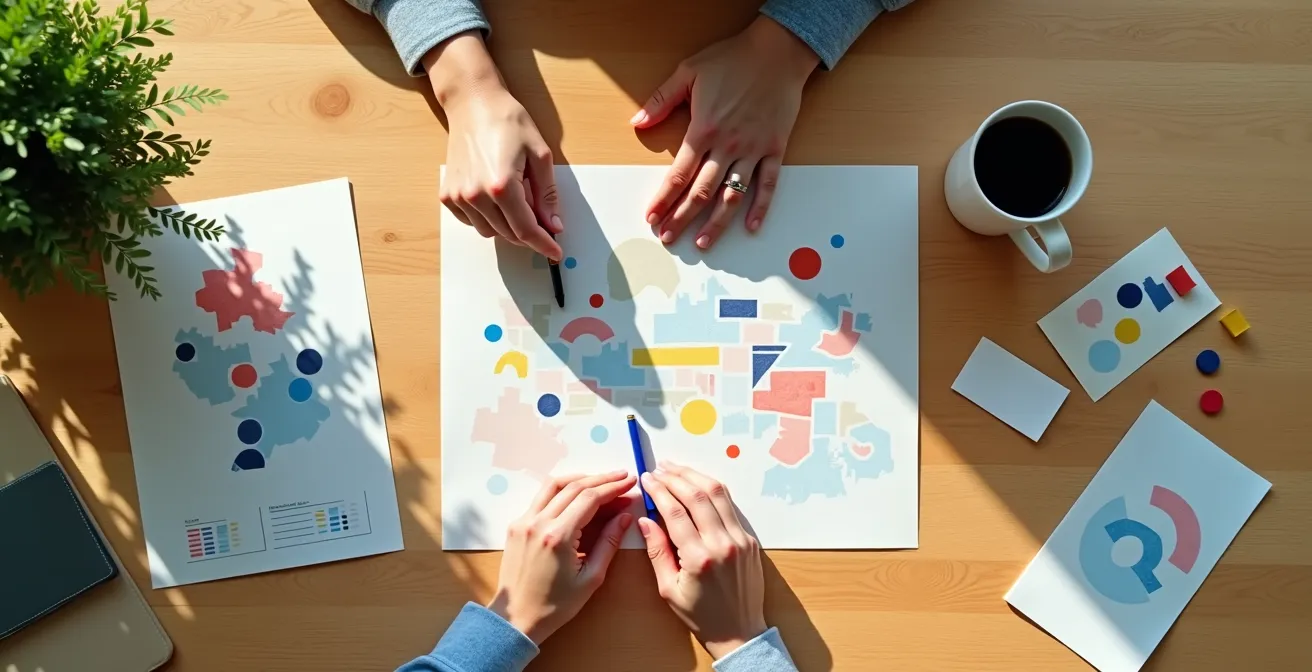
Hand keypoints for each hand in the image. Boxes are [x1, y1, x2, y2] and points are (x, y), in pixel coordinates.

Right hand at [425, 32, 562, 259]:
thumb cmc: (508, 121)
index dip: (544, 244)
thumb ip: (547, 195)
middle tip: (541, 218)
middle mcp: (476, 196)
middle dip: (528, 232)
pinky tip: (494, 198)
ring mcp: (458, 197)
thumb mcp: (540, 155)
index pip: (526, 229)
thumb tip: (553, 225)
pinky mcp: (447, 195)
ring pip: (489, 231)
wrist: (473, 104)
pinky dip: (487, 218)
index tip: (555, 252)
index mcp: (502, 186)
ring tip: (516, 199)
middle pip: (509, 234)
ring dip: (507, 226)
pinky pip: (472, 222)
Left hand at [487, 471, 636, 643]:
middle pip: (574, 487)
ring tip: (601, 480)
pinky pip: (541, 497)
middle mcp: (538, 523)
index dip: (613, 487)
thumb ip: (609, 543)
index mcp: (558, 537)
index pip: (590, 498)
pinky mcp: (516, 525)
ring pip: (554, 485)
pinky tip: (576, 493)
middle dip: (601, 479)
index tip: (629, 483)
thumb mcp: (590, 578)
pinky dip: (561, 490)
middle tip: (622, 478)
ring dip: (580, 478)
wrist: (516, 618)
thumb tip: (625, 516)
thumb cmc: (555, 605)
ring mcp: (523, 521)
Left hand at [632, 17, 819, 249]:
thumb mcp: (689, 71)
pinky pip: (768, 184)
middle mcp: (728, 145)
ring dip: (717, 222)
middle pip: (701, 192)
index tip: (652, 217)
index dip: (663, 199)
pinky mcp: (775, 148)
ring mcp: (753, 150)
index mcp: (703, 129)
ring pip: (732, 195)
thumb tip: (636, 123)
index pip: (678, 174)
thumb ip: (661, 100)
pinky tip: (751, 227)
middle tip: (668, 238)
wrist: (778, 51)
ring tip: (703, 243)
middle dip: (682, 218)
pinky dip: (761, 208)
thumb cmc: (733, 59)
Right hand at [638, 462, 766, 658]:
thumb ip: (657, 551)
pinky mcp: (749, 539)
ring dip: (696, 476)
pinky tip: (699, 484)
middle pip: (697, 496)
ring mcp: (740, 540)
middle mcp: (723, 545)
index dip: (659, 490)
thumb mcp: (669, 589)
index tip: (647, 480)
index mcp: (699, 559)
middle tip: (659, 469)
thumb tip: (645, 520)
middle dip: (675, 477)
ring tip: (677, 468)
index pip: (675, 512)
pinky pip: (731, 506)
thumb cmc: (701, 616)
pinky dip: (713, 490)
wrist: (739, 632)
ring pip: (718, 494)